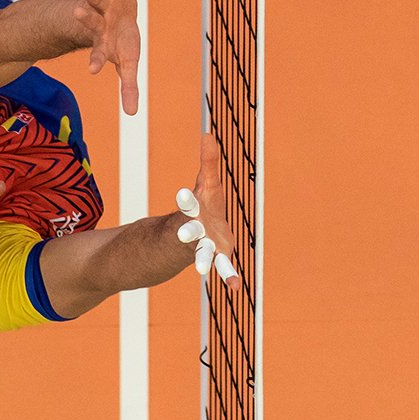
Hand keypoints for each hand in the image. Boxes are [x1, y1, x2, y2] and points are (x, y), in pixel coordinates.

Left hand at [73, 0, 142, 114]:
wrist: (119, 21)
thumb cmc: (123, 44)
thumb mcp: (128, 65)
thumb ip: (128, 87)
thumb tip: (132, 115)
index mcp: (105, 44)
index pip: (100, 54)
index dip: (98, 60)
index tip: (93, 69)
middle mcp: (101, 25)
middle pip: (91, 23)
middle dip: (85, 19)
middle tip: (75, 13)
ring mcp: (105, 8)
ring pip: (95, 0)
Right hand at [174, 135, 240, 284]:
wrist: (188, 240)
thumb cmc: (200, 208)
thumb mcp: (205, 185)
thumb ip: (208, 162)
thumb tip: (209, 132)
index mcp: (192, 210)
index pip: (187, 203)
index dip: (186, 199)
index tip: (184, 194)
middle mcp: (193, 230)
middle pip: (188, 231)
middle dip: (186, 231)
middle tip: (183, 232)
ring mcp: (203, 246)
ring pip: (201, 254)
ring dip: (202, 260)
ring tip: (201, 269)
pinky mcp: (214, 256)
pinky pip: (221, 267)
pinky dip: (228, 275)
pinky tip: (235, 286)